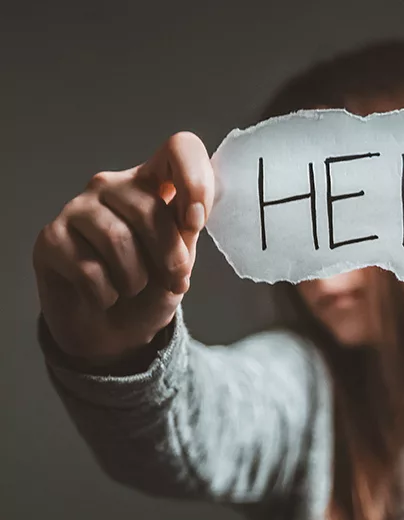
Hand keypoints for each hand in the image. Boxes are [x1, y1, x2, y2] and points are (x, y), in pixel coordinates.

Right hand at [33, 132, 213, 364]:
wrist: (114, 330)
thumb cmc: (151, 288)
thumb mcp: (180, 260)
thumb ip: (186, 231)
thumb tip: (192, 213)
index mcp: (152, 183)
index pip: (179, 147)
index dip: (194, 180)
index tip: (195, 221)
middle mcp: (112, 187)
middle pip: (148, 207)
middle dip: (169, 254)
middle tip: (174, 279)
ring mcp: (78, 209)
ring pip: (117, 239)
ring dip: (136, 279)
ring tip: (133, 288)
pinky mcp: (50, 238)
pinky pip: (88, 269)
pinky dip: (107, 295)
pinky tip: (105, 296)